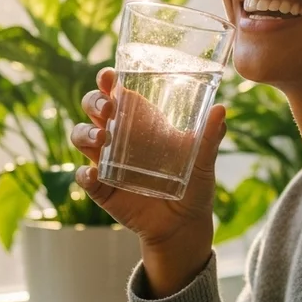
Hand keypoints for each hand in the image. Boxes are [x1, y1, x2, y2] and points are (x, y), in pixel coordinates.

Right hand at [72, 67, 227, 296]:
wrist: (184, 226)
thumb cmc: (193, 185)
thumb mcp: (203, 160)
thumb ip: (210, 137)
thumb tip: (220, 111)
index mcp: (140, 121)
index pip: (117, 93)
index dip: (108, 81)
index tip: (109, 76)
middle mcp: (118, 136)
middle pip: (93, 109)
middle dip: (94, 102)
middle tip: (108, 109)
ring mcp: (106, 162)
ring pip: (81, 137)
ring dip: (85, 133)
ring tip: (102, 139)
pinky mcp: (102, 188)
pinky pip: (84, 177)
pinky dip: (85, 174)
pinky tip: (94, 173)